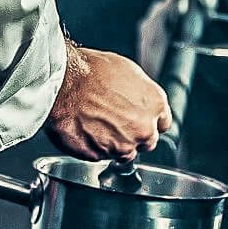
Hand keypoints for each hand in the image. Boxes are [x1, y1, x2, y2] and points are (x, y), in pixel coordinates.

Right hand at [45, 45, 171, 161]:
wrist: (64, 84)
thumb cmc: (92, 72)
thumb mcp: (128, 72)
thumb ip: (140, 94)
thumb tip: (137, 100)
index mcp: (155, 105)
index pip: (162, 124)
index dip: (150, 122)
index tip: (141, 120)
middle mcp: (143, 129)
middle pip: (147, 142)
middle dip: (135, 135)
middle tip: (116, 122)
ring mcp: (122, 146)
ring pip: (124, 153)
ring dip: (114, 144)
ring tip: (97, 125)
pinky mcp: (99, 156)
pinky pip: (100, 156)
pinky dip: (94, 147)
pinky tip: (84, 130)